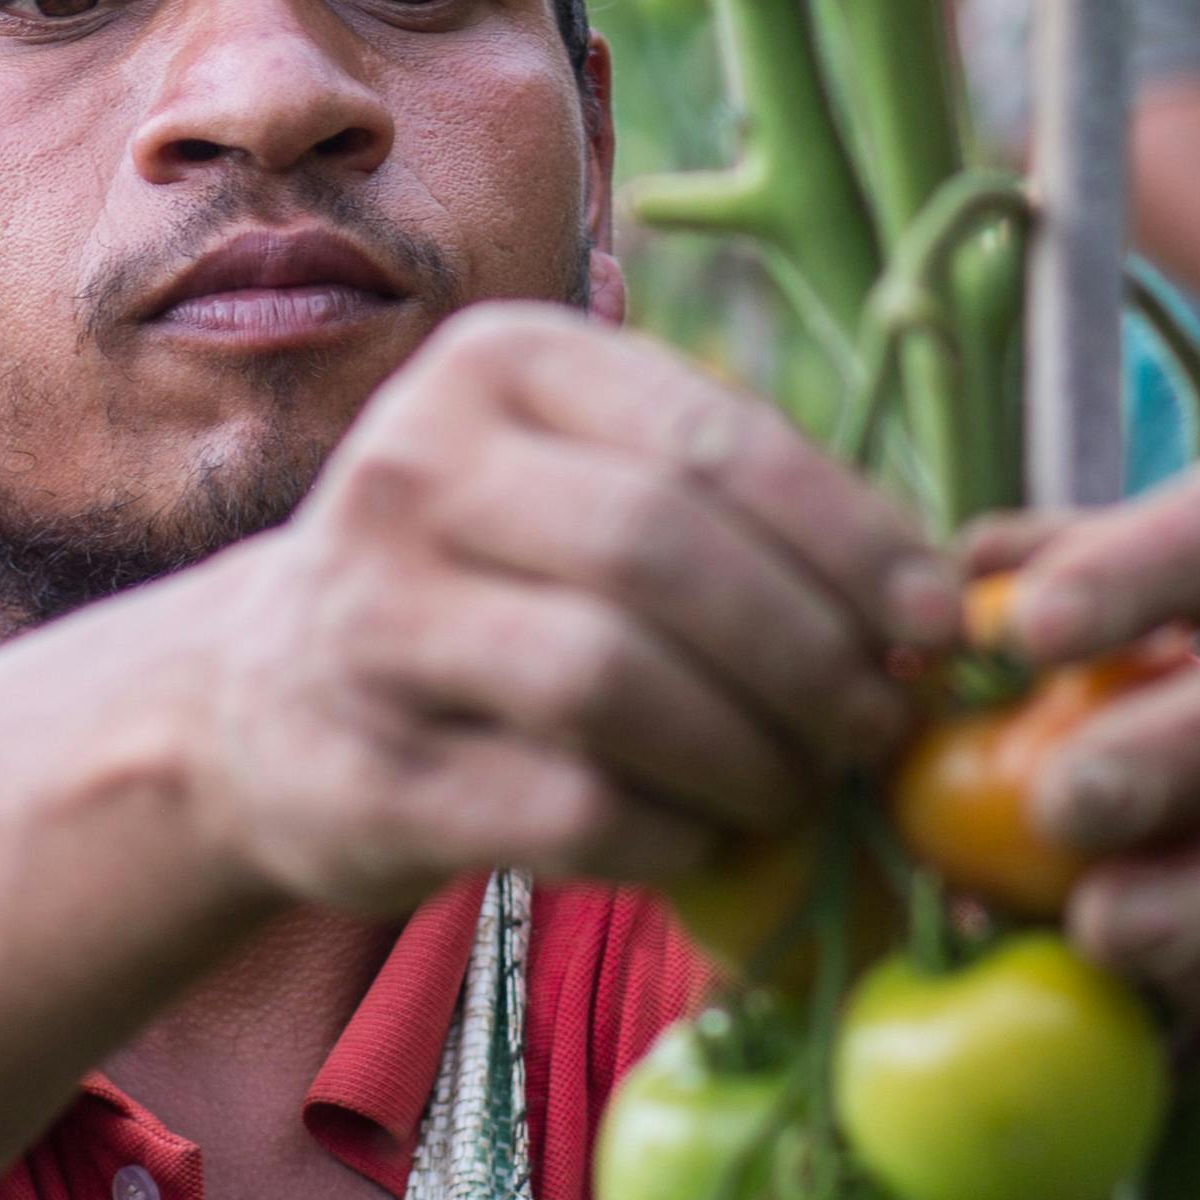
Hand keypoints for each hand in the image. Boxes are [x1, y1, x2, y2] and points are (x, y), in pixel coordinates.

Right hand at [179, 304, 956, 910]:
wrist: (262, 703)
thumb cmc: (485, 582)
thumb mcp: (577, 482)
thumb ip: (727, 507)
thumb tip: (934, 600)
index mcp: (495, 366)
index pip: (711, 438)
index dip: (850, 536)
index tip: (937, 620)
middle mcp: (413, 468)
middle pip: (662, 551)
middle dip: (805, 650)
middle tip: (871, 722)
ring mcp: (369, 620)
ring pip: (609, 677)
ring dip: (747, 750)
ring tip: (796, 785)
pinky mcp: (363, 771)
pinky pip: (566, 807)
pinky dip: (671, 832)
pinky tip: (700, 834)